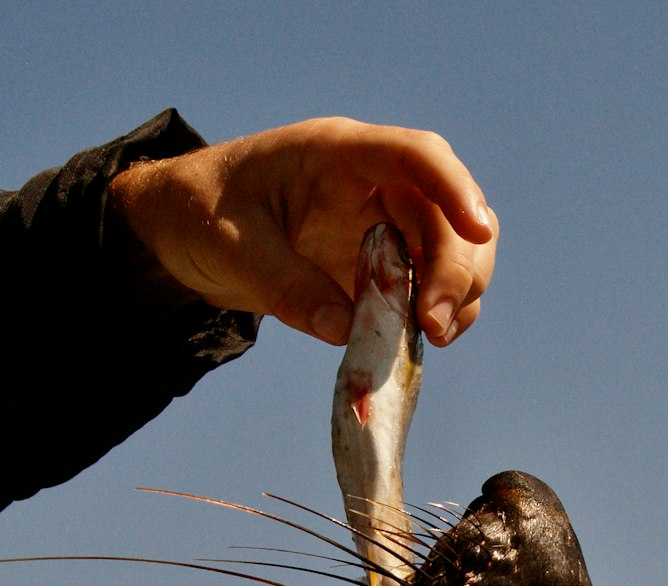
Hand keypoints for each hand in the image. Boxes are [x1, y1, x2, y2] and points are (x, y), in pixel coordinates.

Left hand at [107, 118, 497, 346]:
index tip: (477, 232)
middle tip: (435, 324)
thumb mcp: (232, 247)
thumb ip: (286, 285)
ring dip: (459, 295)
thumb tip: (344, 330)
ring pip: (454, 251)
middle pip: (450, 213)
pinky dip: (436, 314)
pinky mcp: (379, 268)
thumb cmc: (201, 214)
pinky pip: (428, 287)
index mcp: (340, 155)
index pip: (416, 157)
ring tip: (433, 337)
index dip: (455, 190)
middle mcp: (374, 185)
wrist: (182, 231)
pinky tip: (418, 340)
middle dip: (458, 269)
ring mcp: (382, 226)